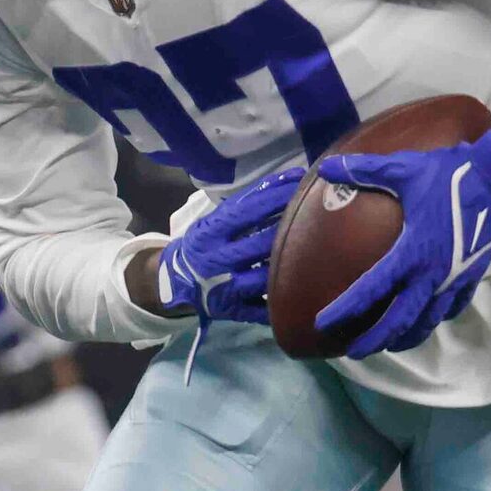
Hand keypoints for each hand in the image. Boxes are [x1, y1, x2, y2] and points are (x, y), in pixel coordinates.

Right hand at [152, 171, 300, 324]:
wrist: (175, 281)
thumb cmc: (205, 243)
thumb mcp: (215, 220)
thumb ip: (248, 203)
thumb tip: (290, 178)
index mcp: (208, 233)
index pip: (245, 212)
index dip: (274, 198)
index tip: (300, 184)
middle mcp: (214, 260)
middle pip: (257, 246)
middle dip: (287, 231)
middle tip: (316, 218)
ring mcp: (223, 288)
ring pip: (262, 279)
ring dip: (287, 265)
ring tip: (315, 251)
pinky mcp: (233, 311)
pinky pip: (261, 310)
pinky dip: (281, 302)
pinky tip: (303, 293)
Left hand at [314, 132, 490, 356]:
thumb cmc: (451, 176)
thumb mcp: (404, 170)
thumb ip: (364, 171)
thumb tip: (329, 168)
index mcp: (412, 252)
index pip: (371, 289)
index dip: (345, 309)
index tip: (323, 323)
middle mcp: (432, 274)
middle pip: (399, 321)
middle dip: (375, 340)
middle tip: (353, 352)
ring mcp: (454, 279)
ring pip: (427, 321)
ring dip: (405, 337)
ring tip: (389, 345)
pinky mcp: (472, 276)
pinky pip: (451, 308)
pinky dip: (435, 318)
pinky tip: (427, 320)